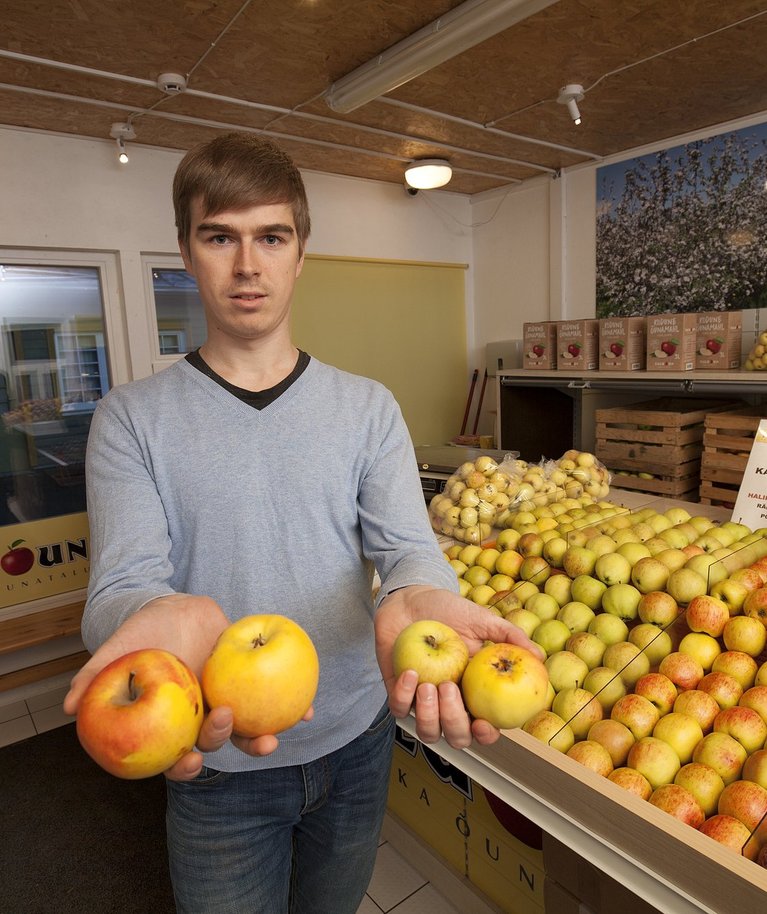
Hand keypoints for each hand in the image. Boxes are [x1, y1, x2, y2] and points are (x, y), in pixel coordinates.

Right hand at [62, 594, 282, 778]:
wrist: (175, 610)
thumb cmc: (142, 634)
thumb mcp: (116, 651)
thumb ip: (93, 675)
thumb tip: (66, 705)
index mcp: (170, 723)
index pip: (174, 758)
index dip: (181, 768)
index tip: (189, 763)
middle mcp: (199, 719)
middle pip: (214, 744)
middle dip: (225, 743)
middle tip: (227, 722)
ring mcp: (226, 702)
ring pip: (245, 730)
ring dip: (261, 738)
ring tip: (275, 736)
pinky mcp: (249, 684)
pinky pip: (271, 701)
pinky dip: (291, 708)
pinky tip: (307, 710)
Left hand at [375, 585, 543, 749]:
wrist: (411, 597)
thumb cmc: (448, 609)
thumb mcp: (481, 619)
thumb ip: (510, 636)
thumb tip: (539, 656)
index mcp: (475, 692)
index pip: (484, 728)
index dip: (487, 736)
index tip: (484, 724)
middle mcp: (450, 703)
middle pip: (456, 737)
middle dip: (454, 722)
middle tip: (449, 688)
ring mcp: (423, 701)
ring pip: (428, 732)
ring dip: (429, 715)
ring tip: (428, 684)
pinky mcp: (398, 691)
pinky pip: (400, 709)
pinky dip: (404, 696)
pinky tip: (410, 673)